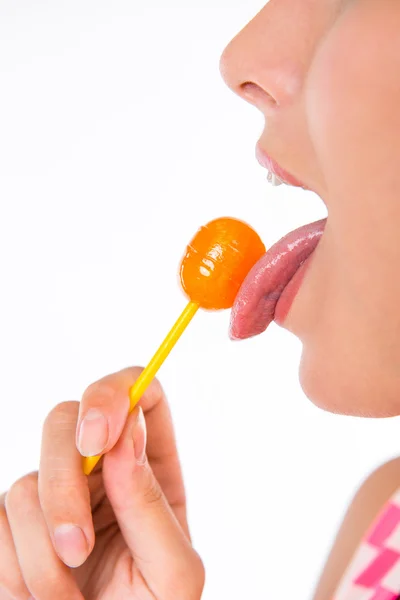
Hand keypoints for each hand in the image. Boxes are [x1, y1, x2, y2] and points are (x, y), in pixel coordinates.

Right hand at [0, 367, 204, 599]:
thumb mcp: (172, 573)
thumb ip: (151, 505)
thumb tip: (125, 434)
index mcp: (150, 466)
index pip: (140, 393)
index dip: (114, 394)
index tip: (96, 438)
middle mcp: (101, 467)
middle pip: (66, 419)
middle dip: (62, 485)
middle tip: (77, 548)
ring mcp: (54, 489)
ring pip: (26, 482)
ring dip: (43, 554)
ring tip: (68, 599)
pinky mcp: (15, 521)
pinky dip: (16, 568)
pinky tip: (43, 595)